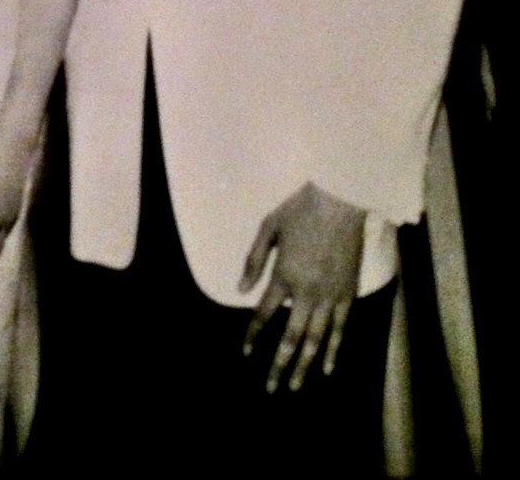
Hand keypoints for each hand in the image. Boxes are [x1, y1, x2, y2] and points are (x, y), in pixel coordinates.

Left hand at [239, 181, 364, 392]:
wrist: (341, 201)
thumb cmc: (300, 210)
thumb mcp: (268, 228)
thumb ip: (254, 260)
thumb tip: (240, 289)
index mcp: (284, 275)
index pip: (264, 314)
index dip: (253, 335)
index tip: (245, 351)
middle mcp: (307, 291)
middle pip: (290, 336)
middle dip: (279, 364)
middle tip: (272, 388)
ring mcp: (330, 295)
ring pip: (316, 339)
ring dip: (305, 364)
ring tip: (297, 386)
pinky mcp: (348, 294)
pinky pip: (340, 328)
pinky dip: (333, 349)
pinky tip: (327, 367)